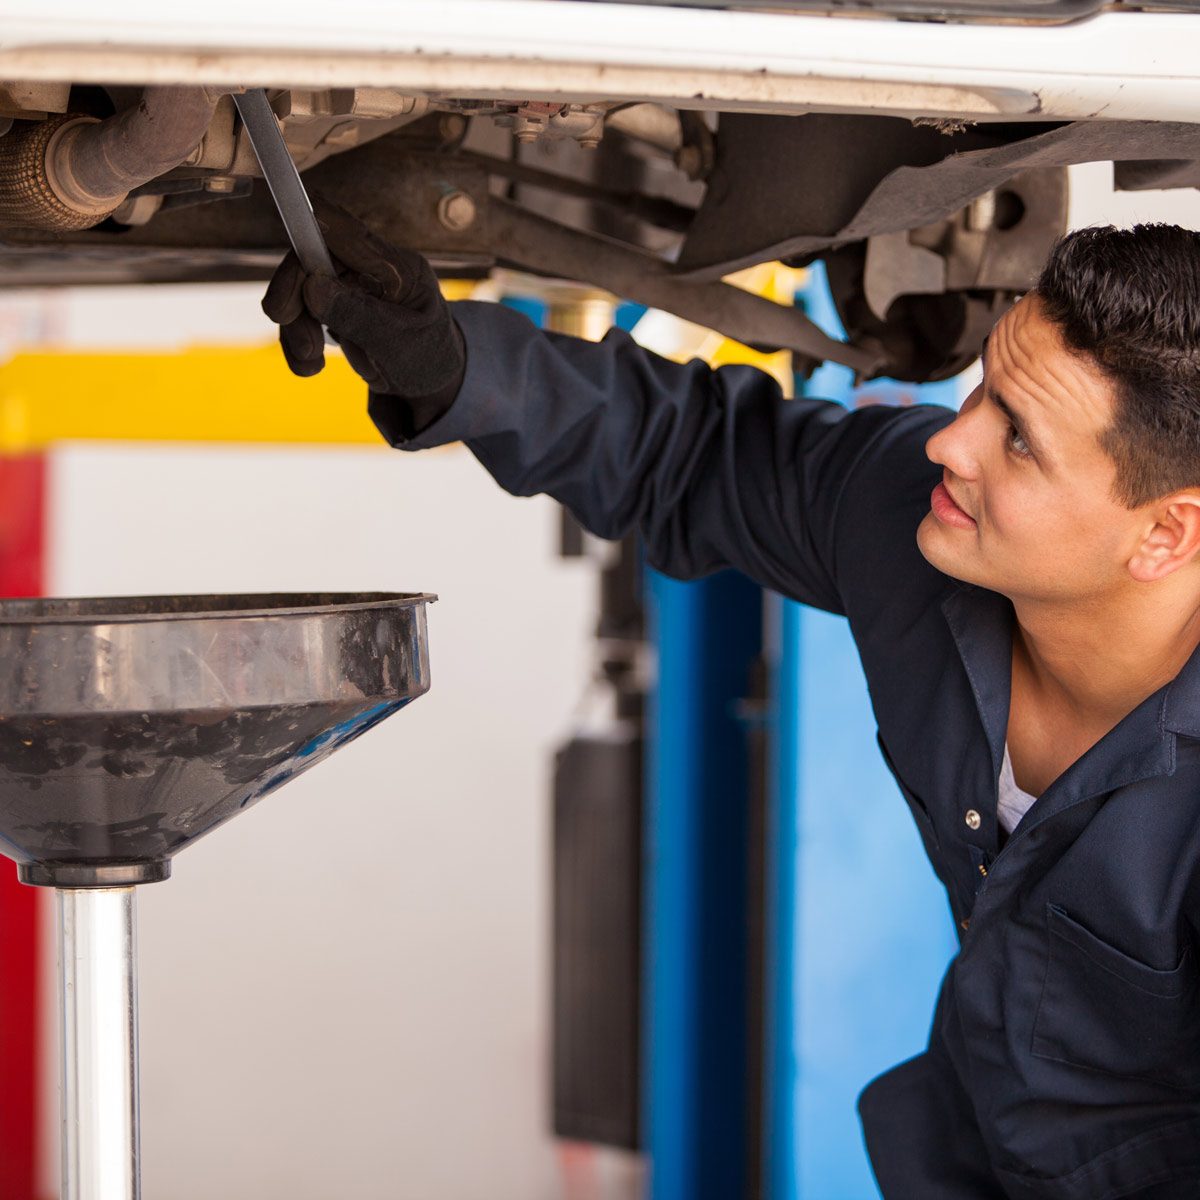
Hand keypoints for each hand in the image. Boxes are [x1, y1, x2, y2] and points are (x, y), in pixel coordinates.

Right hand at [261, 199, 465, 411]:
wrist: (434, 383)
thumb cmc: (430, 360)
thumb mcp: (401, 344)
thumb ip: (359, 315)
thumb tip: (313, 285)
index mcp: (398, 266)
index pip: (347, 233)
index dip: (309, 230)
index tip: (290, 257)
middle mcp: (371, 269)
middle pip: (313, 262)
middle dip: (297, 301)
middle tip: (304, 345)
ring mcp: (352, 287)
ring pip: (302, 293)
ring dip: (298, 331)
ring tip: (311, 365)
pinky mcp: (337, 308)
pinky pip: (304, 318)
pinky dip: (301, 345)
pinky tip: (312, 367)